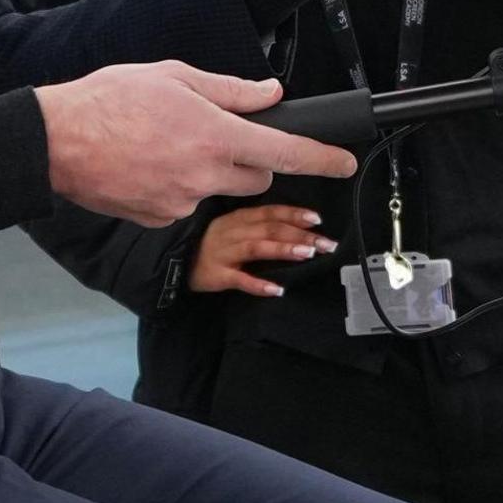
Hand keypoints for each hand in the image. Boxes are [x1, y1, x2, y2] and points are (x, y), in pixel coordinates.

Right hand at [37, 62, 359, 226]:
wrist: (56, 142)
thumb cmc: (109, 101)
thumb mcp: (174, 76)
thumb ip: (230, 89)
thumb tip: (269, 93)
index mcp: (215, 135)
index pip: (285, 152)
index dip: (322, 158)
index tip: (344, 161)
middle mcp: (205, 175)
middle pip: (256, 177)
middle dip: (251, 159)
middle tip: (216, 134)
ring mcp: (183, 203)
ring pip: (219, 190)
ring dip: (208, 171)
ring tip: (164, 144)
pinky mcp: (161, 220)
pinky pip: (186, 204)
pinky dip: (178, 186)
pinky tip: (148, 165)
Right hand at [189, 204, 337, 296]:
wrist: (175, 263)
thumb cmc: (211, 246)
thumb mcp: (233, 228)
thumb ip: (258, 227)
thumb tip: (296, 230)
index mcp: (239, 218)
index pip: (270, 212)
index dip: (294, 214)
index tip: (318, 219)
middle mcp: (233, 231)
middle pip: (269, 229)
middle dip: (300, 234)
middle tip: (326, 243)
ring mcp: (224, 252)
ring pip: (257, 247)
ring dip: (283, 249)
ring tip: (307, 254)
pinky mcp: (216, 275)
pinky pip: (239, 279)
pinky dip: (258, 284)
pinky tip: (276, 289)